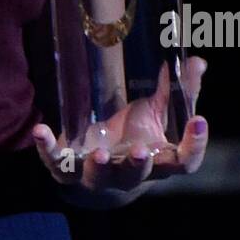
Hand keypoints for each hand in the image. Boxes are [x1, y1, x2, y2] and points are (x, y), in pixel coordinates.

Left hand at [31, 56, 208, 207]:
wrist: (101, 164)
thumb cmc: (137, 136)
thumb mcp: (158, 113)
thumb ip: (179, 90)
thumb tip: (197, 61)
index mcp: (158, 161)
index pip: (185, 162)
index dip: (195, 145)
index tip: (199, 121)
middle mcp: (130, 173)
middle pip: (137, 174)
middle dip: (137, 164)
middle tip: (139, 151)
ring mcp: (98, 175)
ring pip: (98, 178)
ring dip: (97, 166)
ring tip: (97, 152)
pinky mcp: (67, 169)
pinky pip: (56, 164)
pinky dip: (47, 148)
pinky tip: (40, 130)